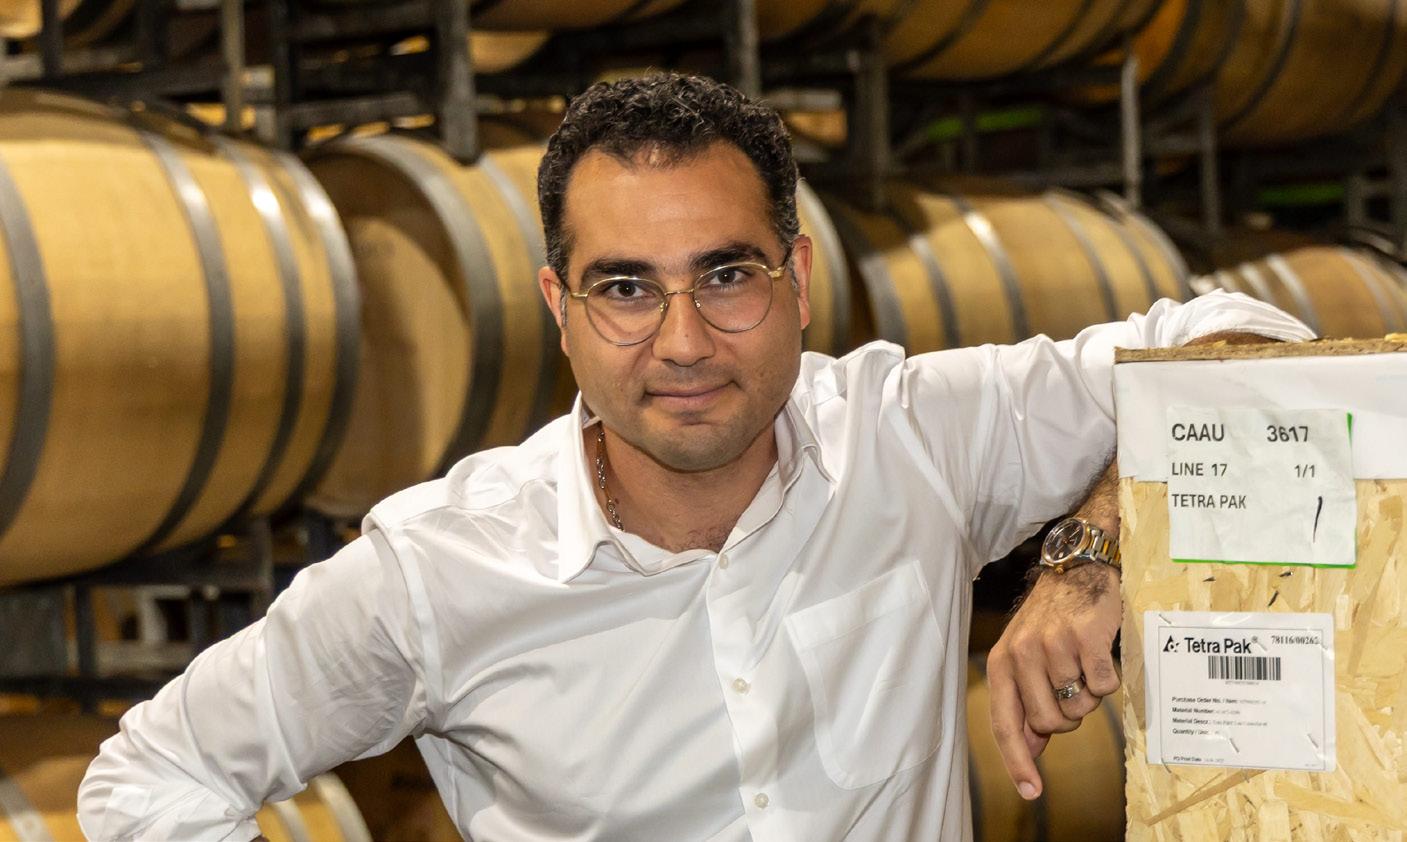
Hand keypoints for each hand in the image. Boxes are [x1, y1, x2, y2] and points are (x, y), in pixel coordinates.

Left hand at [985, 463, 1121, 799]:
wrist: (1080, 567)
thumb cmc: (1053, 618)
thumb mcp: (1026, 655)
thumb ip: (1025, 700)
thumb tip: (1030, 747)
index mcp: (1002, 662)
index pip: (1005, 723)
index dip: (1017, 761)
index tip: (1031, 792)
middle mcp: (1022, 654)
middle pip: (1051, 723)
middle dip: (1068, 716)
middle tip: (1072, 686)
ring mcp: (1054, 646)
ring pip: (1080, 708)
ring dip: (1088, 696)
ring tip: (1084, 664)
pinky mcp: (1087, 639)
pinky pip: (1105, 689)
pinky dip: (1108, 680)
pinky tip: (1100, 655)